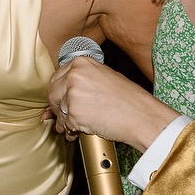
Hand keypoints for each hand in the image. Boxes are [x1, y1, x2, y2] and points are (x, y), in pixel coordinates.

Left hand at [46, 56, 177, 151]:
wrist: (142, 115)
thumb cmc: (128, 99)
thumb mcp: (103, 79)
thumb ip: (80, 84)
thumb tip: (59, 97)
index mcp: (81, 63)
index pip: (57, 77)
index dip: (60, 92)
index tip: (63, 99)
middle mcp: (74, 75)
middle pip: (52, 93)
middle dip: (58, 107)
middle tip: (67, 115)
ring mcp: (73, 94)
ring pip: (58, 110)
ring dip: (64, 121)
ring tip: (76, 125)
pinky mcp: (74, 113)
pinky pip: (66, 124)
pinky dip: (71, 130)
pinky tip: (80, 131)